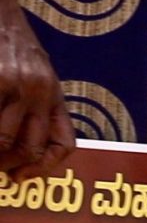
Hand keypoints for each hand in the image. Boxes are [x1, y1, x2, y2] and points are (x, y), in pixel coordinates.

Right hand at [0, 0, 72, 180]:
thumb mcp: (34, 72)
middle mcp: (40, 91)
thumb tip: (19, 153)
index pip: (64, 144)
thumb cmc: (10, 44)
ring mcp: (16, 86)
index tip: (20, 178)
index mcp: (53, 92)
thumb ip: (34, 105)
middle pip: (28, 150)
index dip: (43, 169)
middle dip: (4, 167)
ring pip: (0, 143)